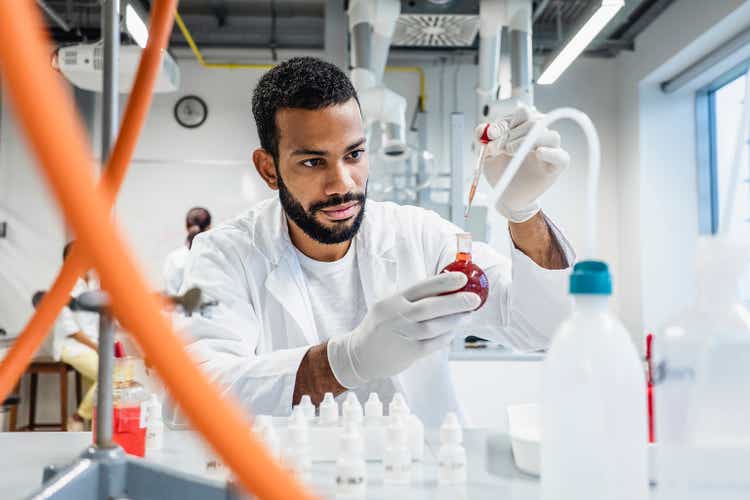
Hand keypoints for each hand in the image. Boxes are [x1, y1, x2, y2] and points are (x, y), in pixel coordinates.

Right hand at [327, 273, 479, 387]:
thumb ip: (411, 299)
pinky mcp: (409, 353)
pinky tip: (453, 331)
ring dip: (454, 320)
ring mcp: (403, 335)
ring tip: (468, 314)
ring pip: (434, 326)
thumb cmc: (380, 327)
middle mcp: (397, 316)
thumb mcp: (388, 306)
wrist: (360, 355)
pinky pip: (433, 344)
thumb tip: (444, 291)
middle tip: (474, 299)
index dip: (443, 282)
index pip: (421, 288)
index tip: (462, 279)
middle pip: (430, 307)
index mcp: (392, 301)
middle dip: (455, 302)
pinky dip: (446, 337)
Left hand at [475, 104, 569, 222]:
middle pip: (536, 121)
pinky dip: (551, 153)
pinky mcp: (556, 166)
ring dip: (529, 141)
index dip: (507, 121)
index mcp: (525, 128)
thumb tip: (484, 129)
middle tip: (502, 147)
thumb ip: (484, 139)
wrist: (506, 196)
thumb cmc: (500, 172)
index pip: (523, 113)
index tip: (492, 135)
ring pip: (551, 135)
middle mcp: (540, 135)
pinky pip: (561, 156)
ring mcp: (550, 150)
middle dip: (515, 133)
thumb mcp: (487, 154)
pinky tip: (539, 153)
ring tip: (511, 151)